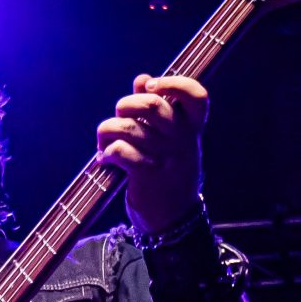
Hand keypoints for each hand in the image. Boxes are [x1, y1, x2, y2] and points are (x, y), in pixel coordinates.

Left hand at [97, 72, 207, 233]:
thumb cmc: (168, 173)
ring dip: (106, 130)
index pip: (196, 94)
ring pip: (127, 127)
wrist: (174, 222)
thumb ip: (159, 108)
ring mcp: (165, 158)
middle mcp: (182, 141)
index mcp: (191, 129)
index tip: (151, 87)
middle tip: (119, 119)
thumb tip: (141, 80)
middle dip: (125, 105)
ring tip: (104, 142)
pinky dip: (106, 152)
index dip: (173, 83)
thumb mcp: (172, 141)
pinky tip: (105, 159)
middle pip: (152, 104)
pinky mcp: (146, 176)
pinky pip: (120, 150)